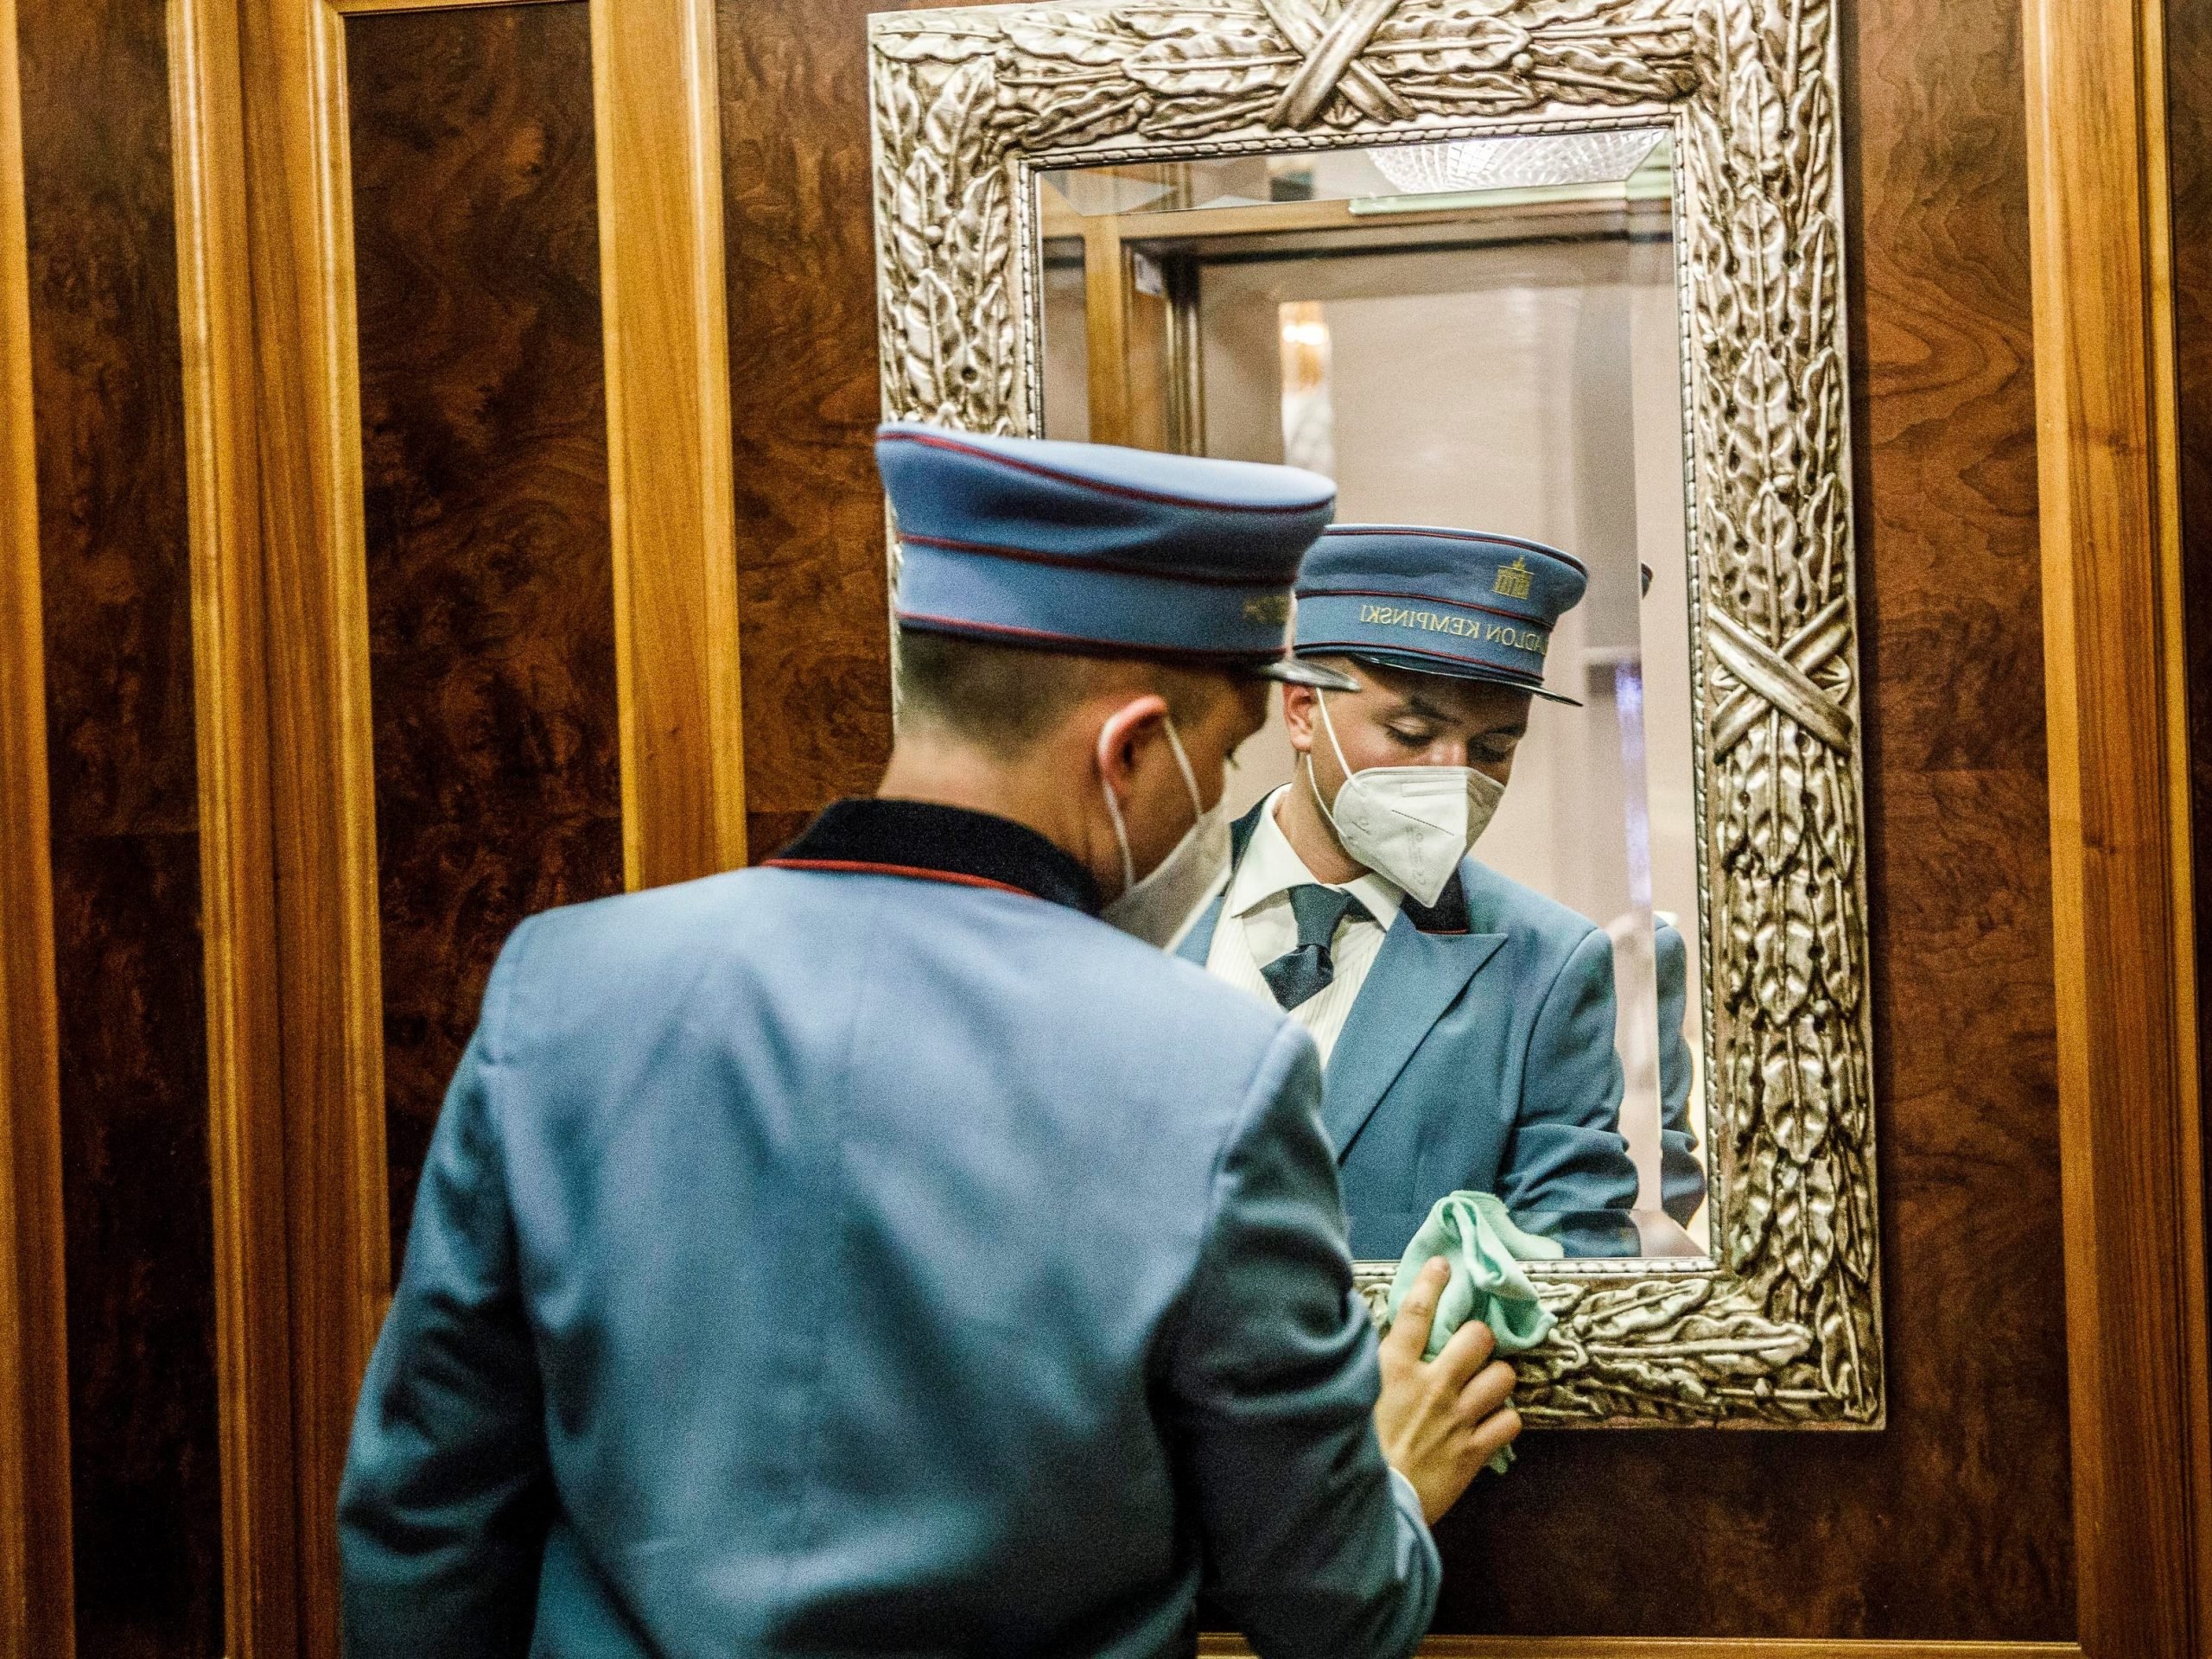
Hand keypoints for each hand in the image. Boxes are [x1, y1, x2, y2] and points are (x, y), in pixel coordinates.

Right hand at [1372, 1257, 1521, 1523]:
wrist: (1366, 1506)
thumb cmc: (1349, 1450)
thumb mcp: (1349, 1395)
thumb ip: (1364, 1364)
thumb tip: (1361, 1334)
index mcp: (1394, 1368)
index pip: (1417, 1311)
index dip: (1433, 1282)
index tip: (1443, 1266)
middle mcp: (1432, 1386)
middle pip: (1477, 1337)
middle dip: (1480, 1337)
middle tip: (1473, 1346)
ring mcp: (1458, 1419)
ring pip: (1503, 1377)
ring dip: (1497, 1378)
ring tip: (1487, 1384)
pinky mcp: (1473, 1452)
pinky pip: (1510, 1423)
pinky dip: (1504, 1420)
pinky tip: (1491, 1422)